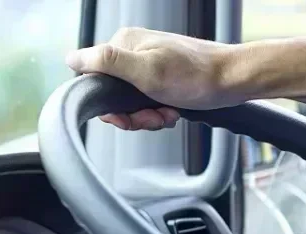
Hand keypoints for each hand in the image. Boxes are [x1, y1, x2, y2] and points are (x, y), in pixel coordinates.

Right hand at [66, 28, 305, 130]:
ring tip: (167, 113)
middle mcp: (135, 53)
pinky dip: (161, 114)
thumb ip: (106, 62)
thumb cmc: (196, 76)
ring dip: (149, 117)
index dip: (108, 104)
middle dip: (133, 114)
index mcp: (125, 45)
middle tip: (153, 115)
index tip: (126, 115)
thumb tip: (71, 59)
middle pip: (114, 95)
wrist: (234, 81)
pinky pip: (150, 105)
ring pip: (133, 104)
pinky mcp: (165, 81)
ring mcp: (151, 67)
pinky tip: (174, 113)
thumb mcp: (145, 70)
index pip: (94, 78)